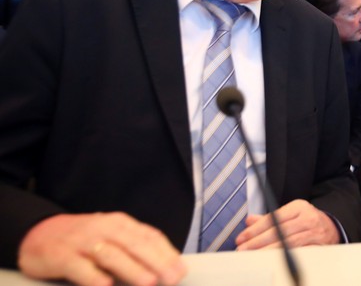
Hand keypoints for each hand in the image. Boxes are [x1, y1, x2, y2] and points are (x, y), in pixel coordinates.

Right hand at [18, 212, 185, 285]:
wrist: (38, 234)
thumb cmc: (83, 239)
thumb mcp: (111, 236)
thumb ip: (135, 247)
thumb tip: (166, 266)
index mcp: (120, 223)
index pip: (149, 236)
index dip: (167, 253)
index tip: (181, 270)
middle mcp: (103, 229)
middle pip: (134, 245)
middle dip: (156, 262)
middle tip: (171, 278)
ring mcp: (82, 242)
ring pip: (111, 255)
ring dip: (132, 269)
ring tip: (148, 282)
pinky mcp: (61, 256)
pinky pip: (79, 267)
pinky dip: (93, 276)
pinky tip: (105, 285)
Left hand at [236, 199, 339, 249]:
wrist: (332, 228)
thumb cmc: (307, 221)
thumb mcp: (290, 214)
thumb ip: (270, 218)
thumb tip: (249, 221)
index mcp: (298, 207)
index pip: (273, 218)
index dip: (255, 229)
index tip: (242, 238)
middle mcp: (308, 218)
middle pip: (279, 231)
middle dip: (258, 242)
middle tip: (243, 249)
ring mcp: (315, 233)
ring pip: (288, 244)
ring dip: (267, 252)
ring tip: (253, 257)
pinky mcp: (320, 247)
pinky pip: (299, 253)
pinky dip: (284, 258)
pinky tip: (272, 261)